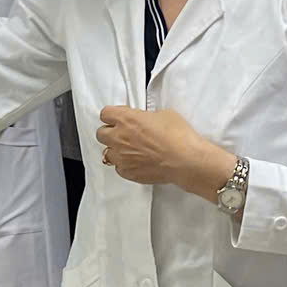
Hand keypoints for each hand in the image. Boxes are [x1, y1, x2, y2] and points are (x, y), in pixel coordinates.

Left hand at [96, 105, 234, 198]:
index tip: (119, 117)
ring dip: (115, 149)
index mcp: (126, 119)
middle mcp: (119, 137)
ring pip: (107, 152)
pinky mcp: (127, 172)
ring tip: (130, 149)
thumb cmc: (178, 136)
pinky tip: (137, 161)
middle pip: (100, 133)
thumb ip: (146, 117)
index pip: (105, 113)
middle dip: (110, 132)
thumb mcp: (163, 114)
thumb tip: (145, 121)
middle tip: (122, 133)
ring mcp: (121, 157)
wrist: (185, 160)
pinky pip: (118, 167)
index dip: (112, 115)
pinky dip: (124, 164)